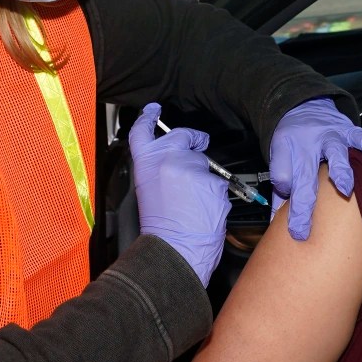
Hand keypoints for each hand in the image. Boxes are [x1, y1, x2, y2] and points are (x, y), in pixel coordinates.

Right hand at [129, 104, 230, 286]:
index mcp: (147, 163)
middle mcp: (168, 159)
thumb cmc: (161, 229)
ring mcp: (192, 169)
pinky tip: (204, 210)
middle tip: (199, 144)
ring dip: (204, 180)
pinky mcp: (213, 182)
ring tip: (194, 204)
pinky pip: (218, 184)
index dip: (148, 117)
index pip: (143, 131)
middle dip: (194, 140)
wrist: (175, 251)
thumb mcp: (148, 190)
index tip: (153, 110)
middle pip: (184, 136)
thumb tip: (175, 163)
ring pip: (206, 166)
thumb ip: (159, 170)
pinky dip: (215, 196)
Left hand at [268, 99, 361, 240]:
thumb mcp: (279, 158)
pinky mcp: (346, 130)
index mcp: (286, 151)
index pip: (281, 177)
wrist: (302, 105)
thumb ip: (279, 188)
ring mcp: (328, 136)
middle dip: (303, 204)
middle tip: (301, 230)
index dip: (284, 196)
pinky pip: (358, 136)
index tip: (290, 216)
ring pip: (333, 153)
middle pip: (304, 175)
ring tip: (344, 187)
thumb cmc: (293, 139)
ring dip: (339, 170)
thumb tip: (275, 221)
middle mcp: (306, 144)